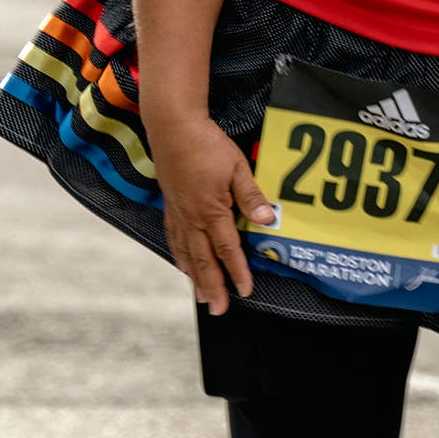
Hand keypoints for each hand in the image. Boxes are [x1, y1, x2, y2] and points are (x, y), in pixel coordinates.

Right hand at [144, 110, 274, 317]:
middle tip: (219, 310)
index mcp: (211, 210)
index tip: (245, 290)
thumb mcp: (237, 167)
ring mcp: (179, 213)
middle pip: (203, 260)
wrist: (172, 127)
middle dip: (213, 287)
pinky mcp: (171, 206)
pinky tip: (182, 265)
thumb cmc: (206, 144)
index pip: (227, 249)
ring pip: (187, 254)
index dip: (237, 272)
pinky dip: (179, 257)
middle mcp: (192, 218)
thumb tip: (267, 219)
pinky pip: (174, 239)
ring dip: (196, 278)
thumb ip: (251, 196)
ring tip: (202, 298)